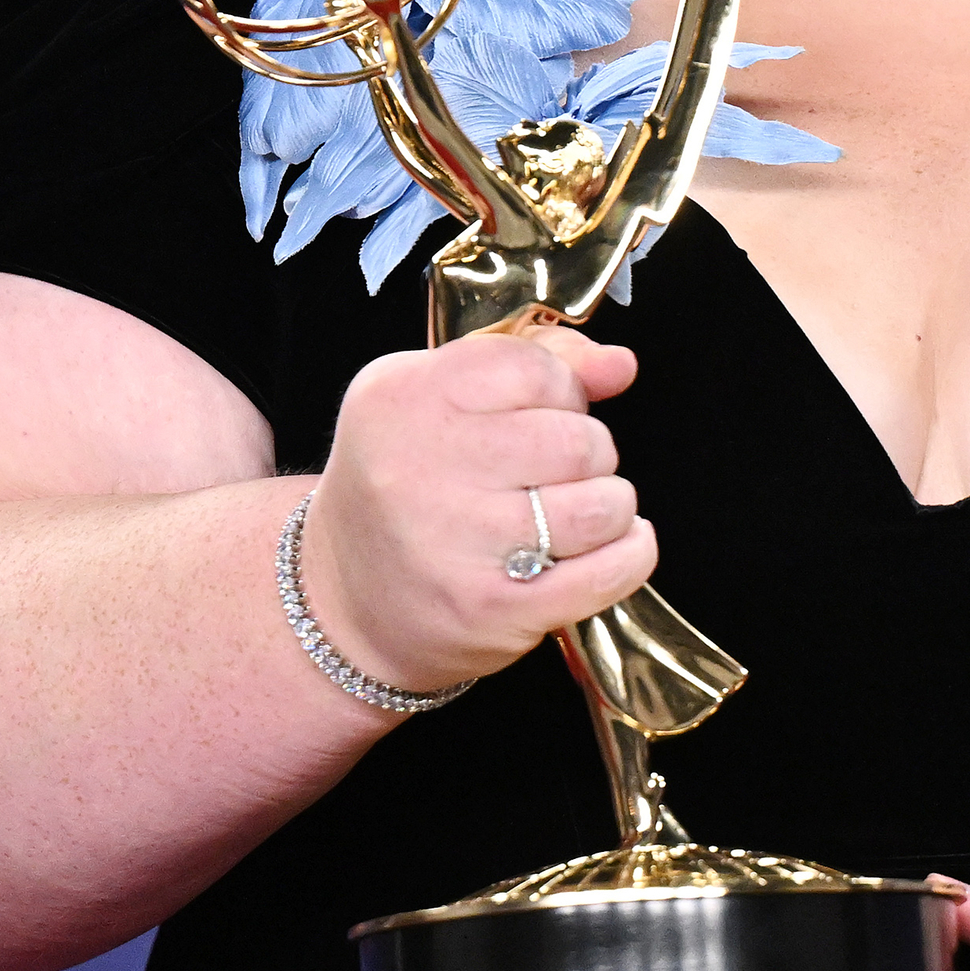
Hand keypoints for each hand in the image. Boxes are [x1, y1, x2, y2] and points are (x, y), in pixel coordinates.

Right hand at [291, 326, 650, 699]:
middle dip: (589, 454)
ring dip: (608, 507)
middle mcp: (420, 468)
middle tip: (553, 475)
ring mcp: (456, 544)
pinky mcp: (493, 608)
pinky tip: (607, 547)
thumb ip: (534, 362)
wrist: (340, 604)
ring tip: (573, 514)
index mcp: (404, 398)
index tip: (543, 414)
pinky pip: (610, 569)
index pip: (536, 368)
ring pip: (603, 505)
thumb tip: (619, 365)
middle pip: (579, 440)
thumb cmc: (401, 488)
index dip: (561, 391)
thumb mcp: (435, 397)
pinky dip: (629, 553)